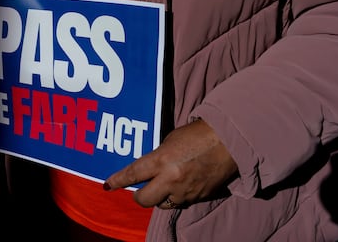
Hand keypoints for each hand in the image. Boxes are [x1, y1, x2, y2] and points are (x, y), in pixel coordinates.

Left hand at [103, 118, 237, 208]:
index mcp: (161, 160)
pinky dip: (178, 196)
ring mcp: (185, 191)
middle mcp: (171, 179)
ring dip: (161, 197)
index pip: (133, 174)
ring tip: (166, 183)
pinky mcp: (199, 197)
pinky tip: (183, 183)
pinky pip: (182, 202)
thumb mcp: (170, 141)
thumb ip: (158, 156)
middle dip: (139, 196)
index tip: (107, 186)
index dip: (118, 181)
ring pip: (164, 204)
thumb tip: (149, 168)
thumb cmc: (199, 134)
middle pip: (144, 200)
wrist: (230, 141)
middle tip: (139, 191)